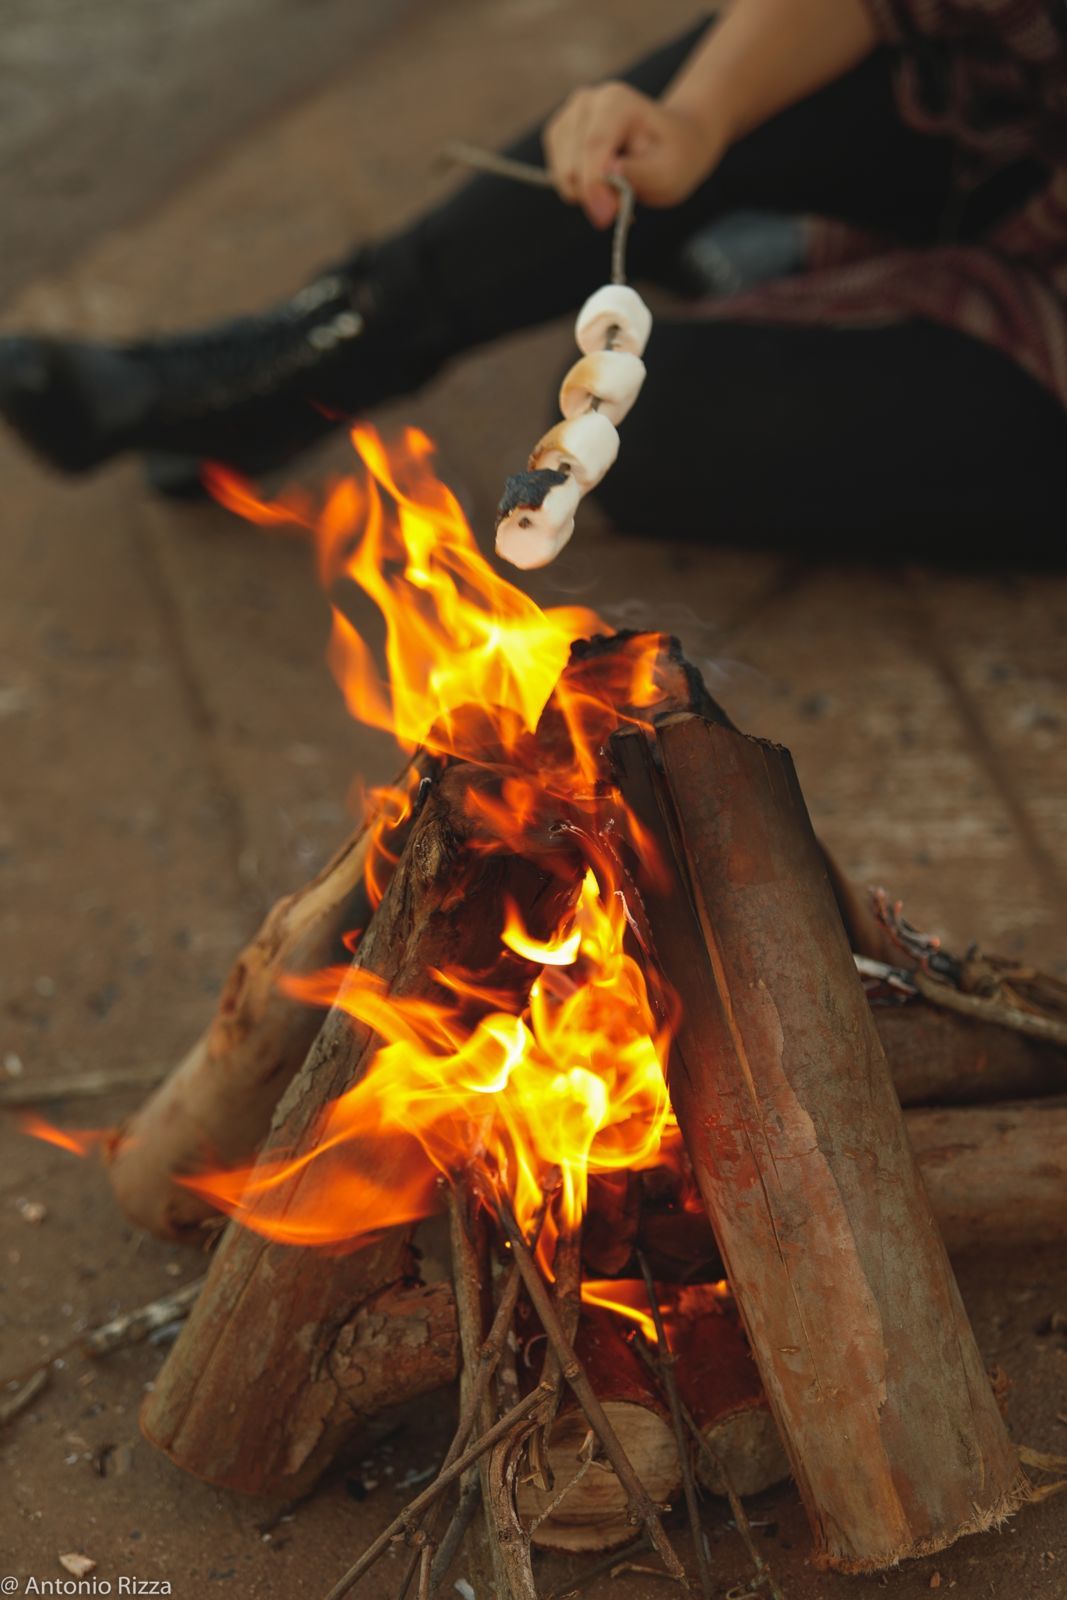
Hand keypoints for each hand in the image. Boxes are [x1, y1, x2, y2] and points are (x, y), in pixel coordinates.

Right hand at [542, 80, 724, 227]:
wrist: (671, 144)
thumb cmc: (672, 158)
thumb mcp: (668, 172)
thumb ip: (639, 173)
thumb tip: (609, 172)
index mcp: (616, 102)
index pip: (593, 146)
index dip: (594, 186)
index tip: (606, 218)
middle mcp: (586, 102)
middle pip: (572, 163)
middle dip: (593, 196)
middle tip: (621, 208)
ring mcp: (569, 117)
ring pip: (561, 173)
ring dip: (585, 195)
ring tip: (617, 192)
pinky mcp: (559, 136)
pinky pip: (557, 176)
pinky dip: (577, 191)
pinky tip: (602, 187)